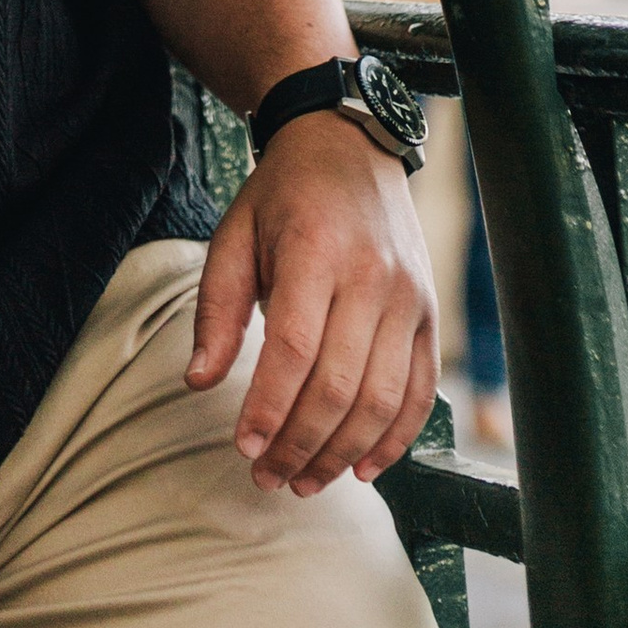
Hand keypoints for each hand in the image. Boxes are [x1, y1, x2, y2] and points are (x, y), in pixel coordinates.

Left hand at [185, 112, 438, 496]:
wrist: (350, 145)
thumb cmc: (282, 195)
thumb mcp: (234, 234)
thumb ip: (216, 309)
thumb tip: (198, 383)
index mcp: (315, 250)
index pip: (294, 349)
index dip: (269, 409)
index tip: (244, 450)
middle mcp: (371, 276)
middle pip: (339, 385)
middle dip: (301, 445)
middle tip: (269, 480)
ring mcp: (408, 297)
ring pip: (381, 398)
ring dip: (343, 452)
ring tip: (305, 481)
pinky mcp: (428, 313)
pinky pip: (420, 390)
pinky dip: (395, 438)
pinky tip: (362, 467)